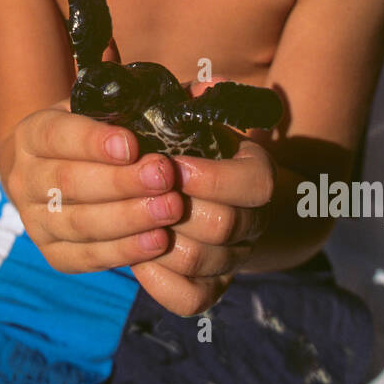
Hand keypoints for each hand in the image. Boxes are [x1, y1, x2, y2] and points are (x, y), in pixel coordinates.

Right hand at [6, 38, 184, 271]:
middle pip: (69, 183)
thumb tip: (204, 85)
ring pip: (79, 223)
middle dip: (121, 182)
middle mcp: (24, 177)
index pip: (57, 135)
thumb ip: (148, 95)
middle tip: (165, 177)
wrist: (54, 171)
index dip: (92, 142)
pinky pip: (86, 257)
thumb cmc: (96, 131)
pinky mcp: (53, 253)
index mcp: (34, 132)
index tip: (132, 145)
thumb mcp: (108, 105)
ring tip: (171, 211)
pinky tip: (157, 242)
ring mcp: (35, 219)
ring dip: (128, 219)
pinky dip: (123, 251)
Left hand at [129, 78, 276, 317]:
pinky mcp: (207, 290)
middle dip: (175, 208)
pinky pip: (189, 299)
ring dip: (157, 240)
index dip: (212, 177)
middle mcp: (251, 221)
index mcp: (255, 174)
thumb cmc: (182, 146)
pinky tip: (134, 255)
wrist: (191, 195)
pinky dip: (158, 280)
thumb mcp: (190, 118)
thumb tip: (208, 84)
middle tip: (138, 191)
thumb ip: (193, 99)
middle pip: (223, 226)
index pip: (256, 183)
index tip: (170, 164)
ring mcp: (231, 260)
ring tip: (127, 218)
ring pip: (199, 262)